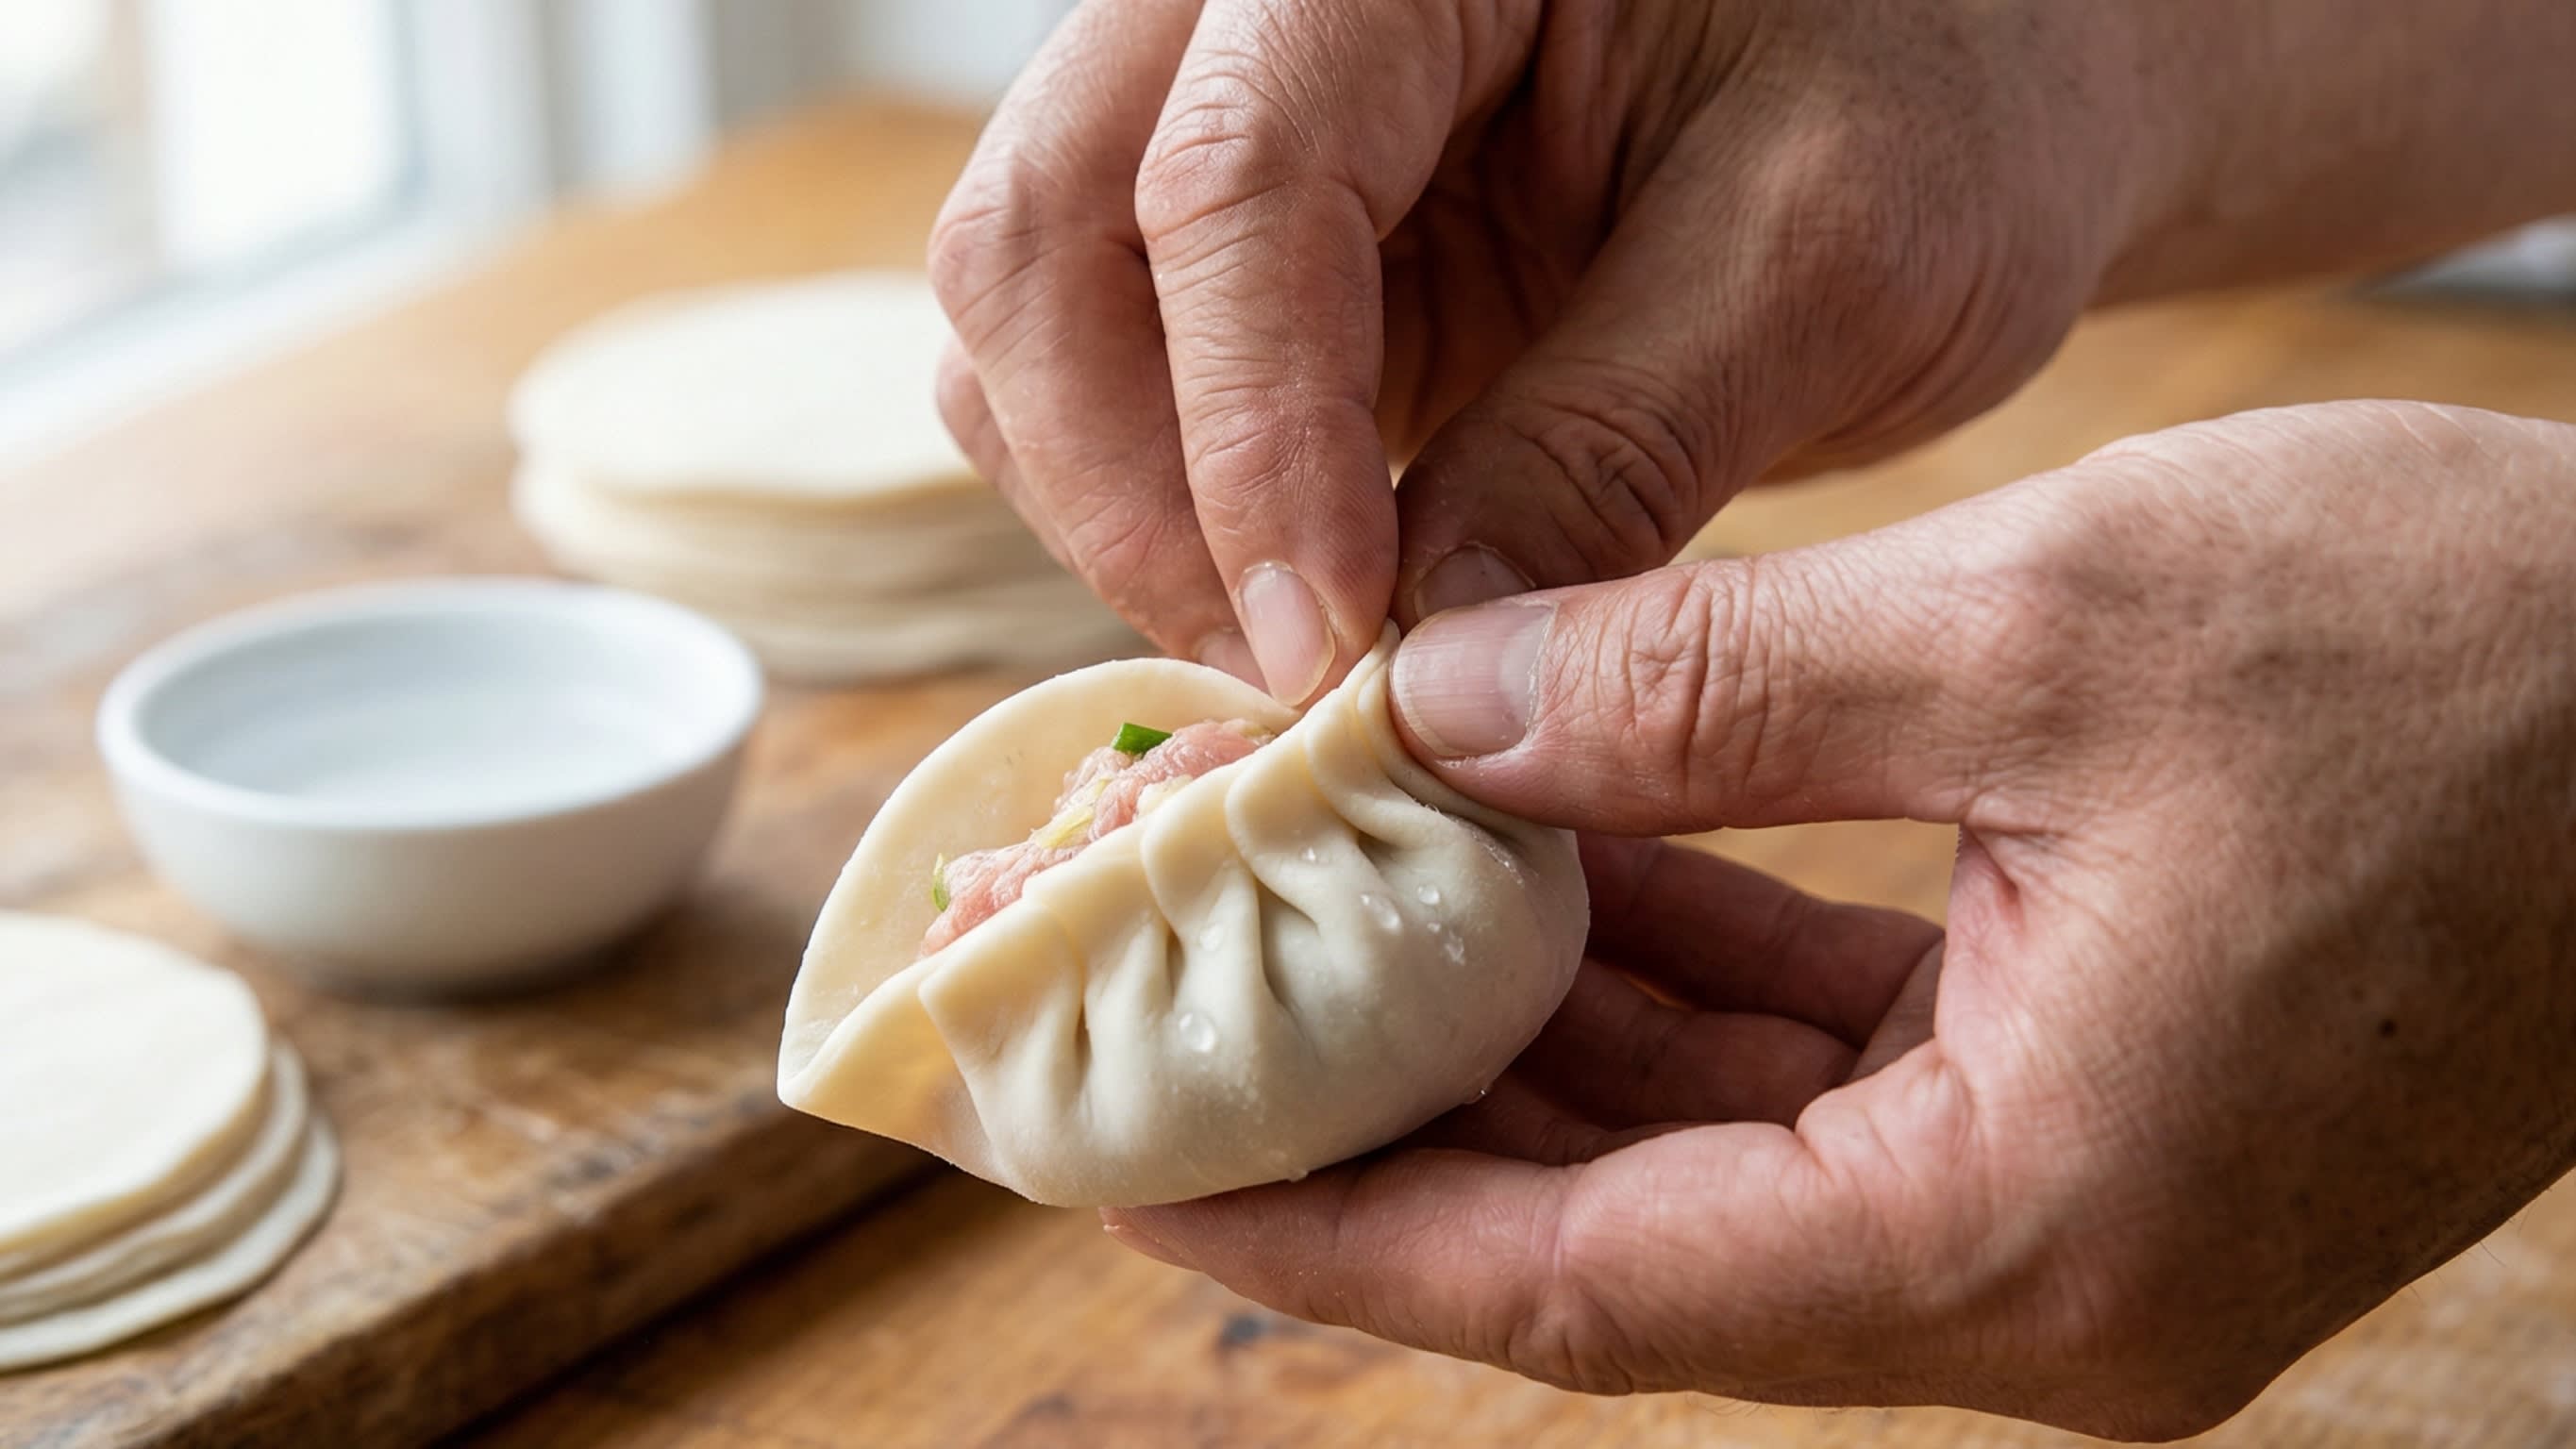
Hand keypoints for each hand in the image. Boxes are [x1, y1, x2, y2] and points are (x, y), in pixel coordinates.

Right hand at [928, 0, 2147, 698]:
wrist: (1968, 75)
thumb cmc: (1943, 100)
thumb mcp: (1829, 260)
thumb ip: (1614, 445)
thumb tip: (1420, 669)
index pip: (1235, 176)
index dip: (1254, 439)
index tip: (1329, 655)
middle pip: (1042, 233)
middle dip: (1139, 491)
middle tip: (1298, 684)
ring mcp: (1228, 104)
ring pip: (1025, 312)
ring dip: (1123, 510)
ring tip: (1304, 656)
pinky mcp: (1250, 231)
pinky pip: (1095, 367)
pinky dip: (1155, 501)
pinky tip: (1292, 598)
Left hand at [1103, 401, 2575, 1438]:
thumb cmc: (2473, 667)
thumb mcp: (2046, 632)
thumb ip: (1703, 686)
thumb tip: (1438, 716)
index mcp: (2025, 1233)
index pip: (1579, 1285)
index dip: (1336, 1222)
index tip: (1142, 1160)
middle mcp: (2036, 1276)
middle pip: (1614, 1232)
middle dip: (1395, 1111)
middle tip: (1187, 1014)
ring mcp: (2064, 1202)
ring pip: (1701, 1145)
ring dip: (1519, 1024)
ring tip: (1321, 908)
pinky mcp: (2085, 1104)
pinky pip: (1810, 1067)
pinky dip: (1666, 968)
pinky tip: (1533, 856)